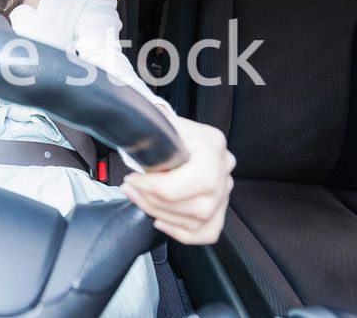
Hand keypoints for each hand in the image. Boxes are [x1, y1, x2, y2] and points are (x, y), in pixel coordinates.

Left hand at [121, 115, 234, 244]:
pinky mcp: (219, 206)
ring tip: (138, 199)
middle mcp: (224, 168)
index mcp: (213, 145)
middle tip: (131, 189)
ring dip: (161, 214)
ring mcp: (225, 189)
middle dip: (155, 201)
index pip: (197, 178)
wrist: (174, 134)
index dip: (159, 186)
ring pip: (200, 221)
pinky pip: (207, 232)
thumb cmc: (165, 130)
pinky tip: (160, 220)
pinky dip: (180, 232)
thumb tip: (136, 150)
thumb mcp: (157, 125)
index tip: (133, 180)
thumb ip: (149, 138)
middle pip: (199, 205)